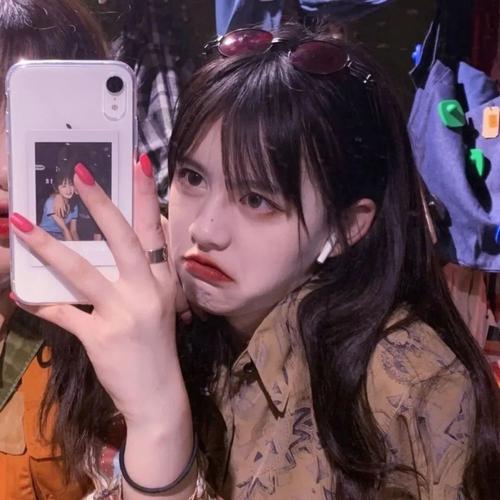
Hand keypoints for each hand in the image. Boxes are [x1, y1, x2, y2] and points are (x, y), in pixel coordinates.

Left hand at [10, 155, 187, 425]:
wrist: (158, 393)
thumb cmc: (157, 346)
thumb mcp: (158, 306)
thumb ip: (140, 277)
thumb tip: (110, 250)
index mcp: (161, 281)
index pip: (154, 230)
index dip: (147, 195)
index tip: (140, 161)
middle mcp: (146, 291)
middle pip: (123, 239)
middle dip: (101, 204)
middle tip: (79, 174)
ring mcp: (124, 313)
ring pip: (83, 271)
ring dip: (48, 246)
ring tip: (19, 223)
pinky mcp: (101, 337)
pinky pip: (64, 313)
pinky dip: (41, 303)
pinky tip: (19, 292)